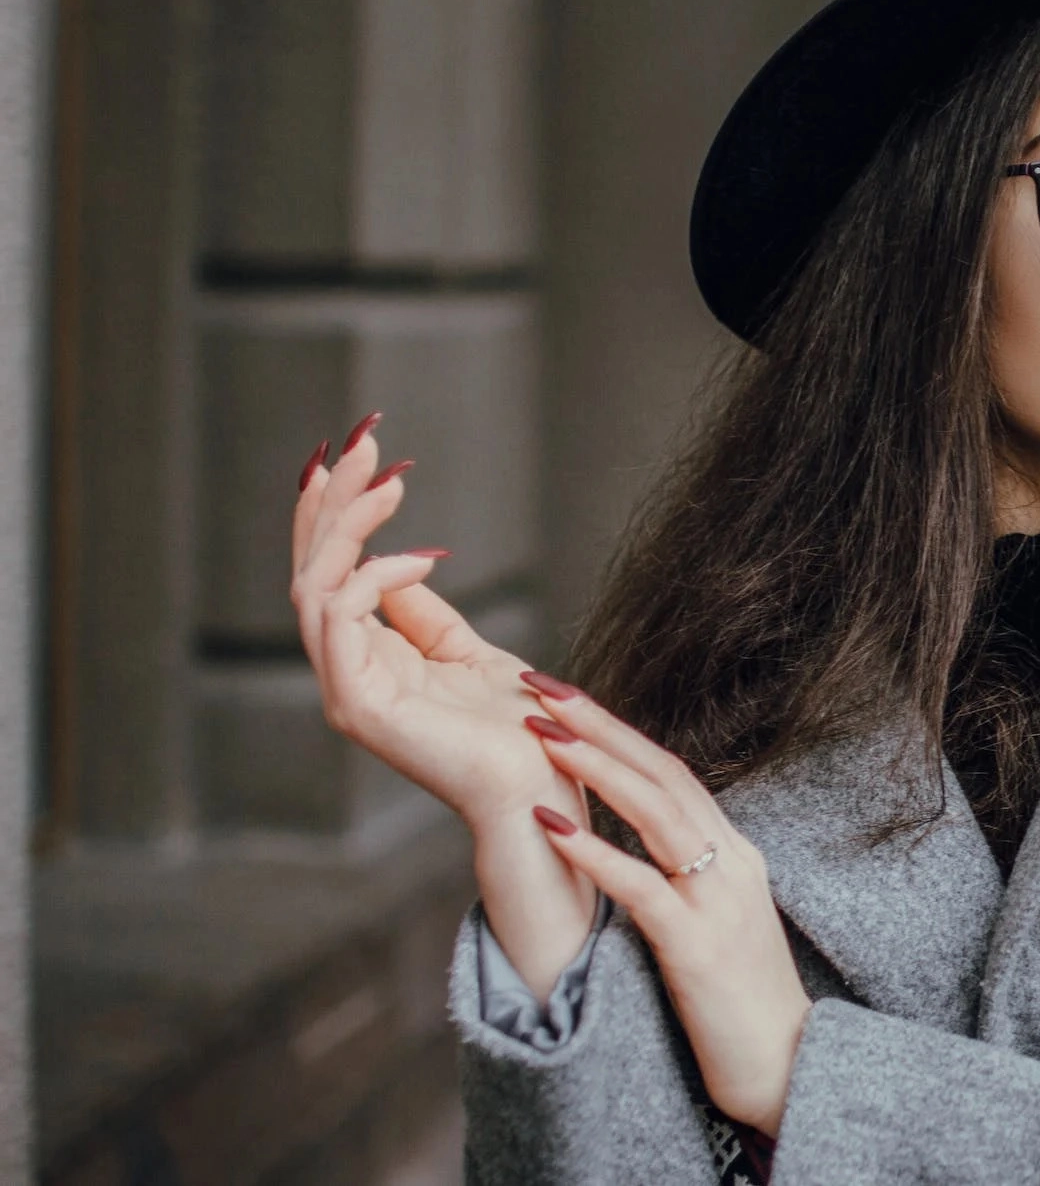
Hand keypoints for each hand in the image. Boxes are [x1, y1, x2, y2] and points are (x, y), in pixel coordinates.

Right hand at [289, 412, 573, 829]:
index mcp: (367, 659)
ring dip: (348, 523)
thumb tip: (400, 559)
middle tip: (365, 440)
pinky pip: (341, 618)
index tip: (359, 453)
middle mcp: (345, 673)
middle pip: (313, 571)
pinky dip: (373, 576)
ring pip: (315, 587)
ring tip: (388, 481)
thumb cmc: (517, 728)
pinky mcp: (359, 705)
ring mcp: (345, 691)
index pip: (330, 574)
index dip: (334, 513)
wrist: (542, 784)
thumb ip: (423, 612)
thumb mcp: (468, 650)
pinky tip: (419, 555)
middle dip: (335, 500)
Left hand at [515, 673, 811, 1137]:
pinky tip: (554, 828)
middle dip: (601, 725)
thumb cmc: (739, 1000)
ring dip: (597, 768)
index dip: (617, 729)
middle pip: (664, 774)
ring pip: (658, 814)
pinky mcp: (698, 947)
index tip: (564, 696)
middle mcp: (732, 862)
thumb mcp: (712, 920)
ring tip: (542, 735)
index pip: (672, 771)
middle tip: (541, 685)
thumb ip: (679, 876)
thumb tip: (624, 844)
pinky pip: (643, 887)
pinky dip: (597, 853)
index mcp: (734, 852)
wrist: (786, 1067)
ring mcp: (719, 901)